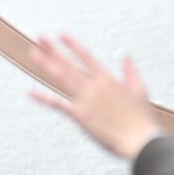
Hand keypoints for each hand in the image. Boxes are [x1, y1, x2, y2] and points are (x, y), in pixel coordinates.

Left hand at [28, 34, 161, 161]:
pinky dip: (44, 98)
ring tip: (33, 54)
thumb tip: (127, 57)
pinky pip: (58, 105)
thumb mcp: (139, 90)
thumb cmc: (142, 120)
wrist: (140, 140)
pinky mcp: (80, 115)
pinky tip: (31, 92)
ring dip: (46, 65)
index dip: (73, 44)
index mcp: (107, 79)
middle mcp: (94, 86)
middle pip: (69, 63)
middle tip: (40, 37)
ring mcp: (86, 99)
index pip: (86, 56)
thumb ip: (131, 72)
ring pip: (62, 78)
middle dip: (53, 49)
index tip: (61, 34)